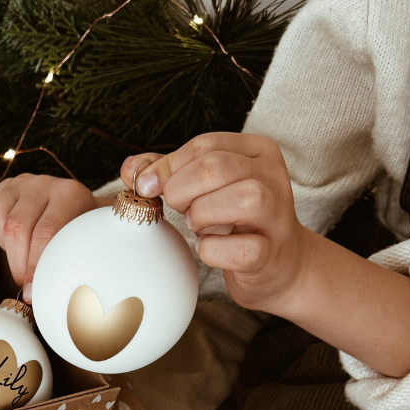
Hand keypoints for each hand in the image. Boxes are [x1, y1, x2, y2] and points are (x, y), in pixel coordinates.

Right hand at [0, 174, 95, 301]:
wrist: (69, 215)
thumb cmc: (74, 240)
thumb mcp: (78, 249)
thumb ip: (68, 265)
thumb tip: (50, 303)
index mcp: (71, 195)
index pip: (46, 232)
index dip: (34, 267)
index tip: (31, 294)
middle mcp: (43, 185)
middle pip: (17, 227)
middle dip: (17, 265)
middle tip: (23, 288)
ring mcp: (19, 185)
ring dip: (4, 249)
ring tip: (18, 262)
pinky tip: (6, 244)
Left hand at [121, 134, 308, 312]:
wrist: (279, 265)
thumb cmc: (237, 223)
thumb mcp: (207, 190)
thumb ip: (170, 174)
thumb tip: (130, 168)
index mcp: (256, 151)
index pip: (204, 145)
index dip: (168, 167)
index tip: (148, 188)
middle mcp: (272, 175)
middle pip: (215, 167)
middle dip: (181, 191)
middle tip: (180, 210)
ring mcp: (277, 214)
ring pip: (239, 199)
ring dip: (201, 216)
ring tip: (198, 227)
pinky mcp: (270, 252)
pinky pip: (238, 249)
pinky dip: (212, 251)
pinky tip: (208, 248)